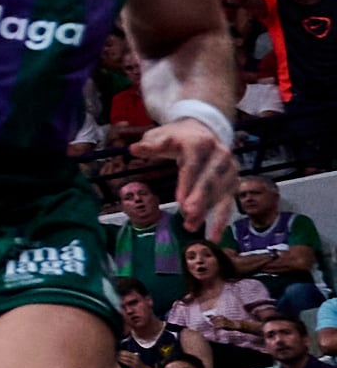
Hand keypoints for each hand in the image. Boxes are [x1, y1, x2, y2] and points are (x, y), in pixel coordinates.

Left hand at [130, 110, 235, 237]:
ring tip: (192, 226)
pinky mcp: (232, 182)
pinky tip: (214, 236)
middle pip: (210, 180)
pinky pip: (228, 202)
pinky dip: (221, 219)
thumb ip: (151, 145)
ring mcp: (229, 170)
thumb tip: (134, 149)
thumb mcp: (162, 136)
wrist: (204, 131)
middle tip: (188, 215)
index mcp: (200, 143)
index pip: (193, 165)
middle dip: (200, 199)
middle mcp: (220, 155)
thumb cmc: (178, 137)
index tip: (179, 201)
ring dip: (208, 212)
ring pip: (220, 193)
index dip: (187, 183)